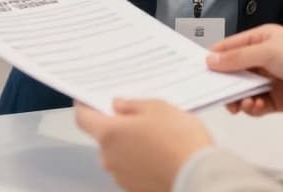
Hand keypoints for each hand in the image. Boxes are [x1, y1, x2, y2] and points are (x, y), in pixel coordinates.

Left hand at [75, 100, 211, 191]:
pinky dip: (140, 160)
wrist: (199, 177)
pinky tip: (160, 153)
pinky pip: (131, 168)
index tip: (87, 99)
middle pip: (103, 136)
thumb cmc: (180, 142)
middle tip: (138, 115)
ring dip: (130, 143)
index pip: (83, 118)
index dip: (84, 106)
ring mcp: (122, 176)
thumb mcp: (158, 108)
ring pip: (118, 153)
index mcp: (110, 134)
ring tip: (157, 136)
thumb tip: (119, 106)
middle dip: (116, 125)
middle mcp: (109, 158)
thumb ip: (133, 105)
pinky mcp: (136, 188)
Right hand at [206, 24, 282, 116]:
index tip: (199, 72)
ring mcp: (270, 80)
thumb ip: (238, 58)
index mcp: (259, 40)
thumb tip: (211, 61)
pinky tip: (254, 107)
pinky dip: (252, 108)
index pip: (229, 48)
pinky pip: (257, 105)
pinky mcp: (278, 100)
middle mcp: (263, 59)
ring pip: (243, 91)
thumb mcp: (268, 51)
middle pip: (233, 72)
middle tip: (218, 94)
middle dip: (224, 83)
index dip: (214, 59)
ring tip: (241, 104)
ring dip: (239, 98)